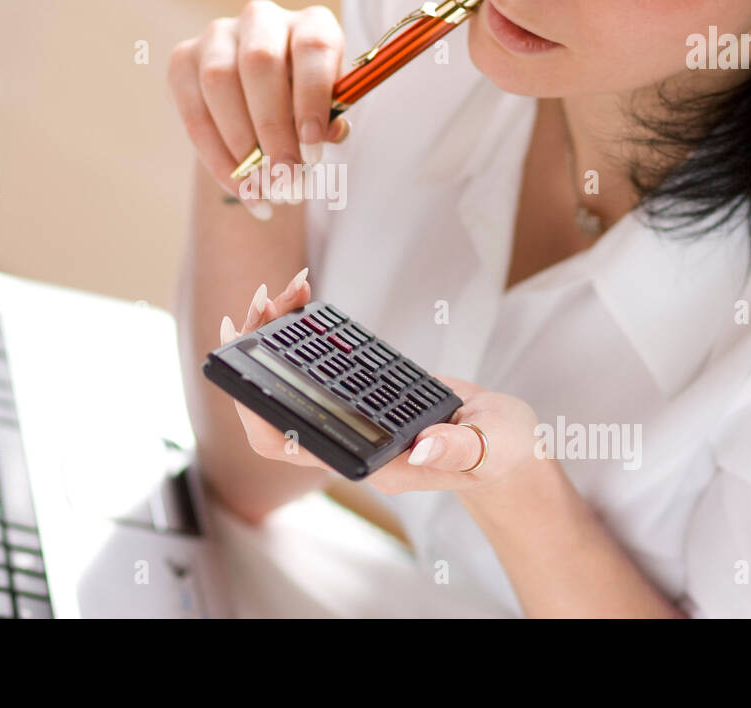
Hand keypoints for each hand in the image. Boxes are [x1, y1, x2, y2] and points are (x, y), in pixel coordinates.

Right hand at [169, 0, 350, 219]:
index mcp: (311, 23)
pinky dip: (216, 157)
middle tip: (286, 178)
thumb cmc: (305, 107)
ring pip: (219, 82)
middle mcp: (262, 19)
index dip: (313, 98)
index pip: (312, 47)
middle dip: (272, 128)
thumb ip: (328, 121)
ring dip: (241, 144)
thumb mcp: (326, 113)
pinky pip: (193, 110)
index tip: (312, 150)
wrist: (263, 102)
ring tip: (262, 188)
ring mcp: (217, 35)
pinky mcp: (183, 60)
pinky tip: (240, 189)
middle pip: (260, 62)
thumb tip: (328, 134)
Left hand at [220, 271, 541, 490]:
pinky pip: (320, 363)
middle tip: (261, 302)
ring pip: (294, 380)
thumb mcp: (490, 447)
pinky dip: (307, 331)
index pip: (292, 445)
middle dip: (259, 355)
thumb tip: (424, 449)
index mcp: (370, 460)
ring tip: (283, 290)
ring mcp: (355, 416)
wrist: (505, 445)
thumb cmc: (499, 451)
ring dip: (279, 336)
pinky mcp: (365, 391)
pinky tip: (305, 300)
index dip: (258, 412)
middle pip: (280, 405)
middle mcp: (352, 440)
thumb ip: (460, 450)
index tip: (245, 371)